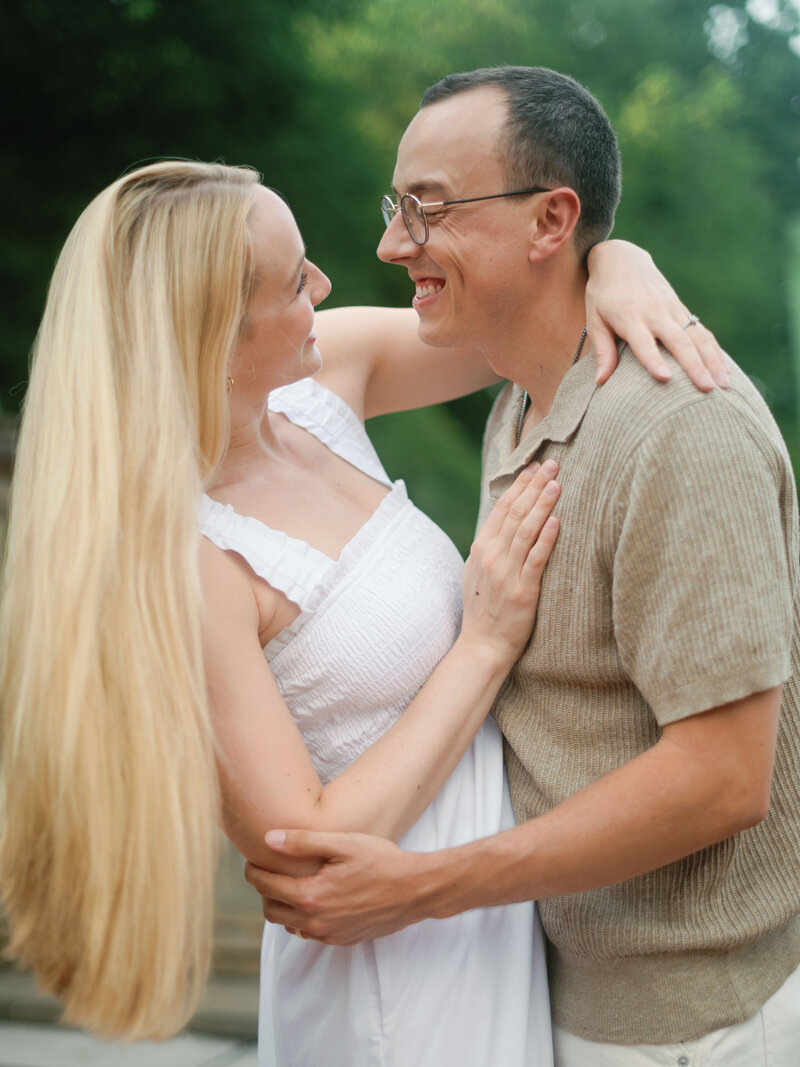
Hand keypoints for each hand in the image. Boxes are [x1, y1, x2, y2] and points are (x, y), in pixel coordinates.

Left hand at [244, 829, 424, 944]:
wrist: (414, 890)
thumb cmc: (381, 860)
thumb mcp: (342, 843)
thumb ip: (302, 842)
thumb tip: (268, 839)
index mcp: (311, 896)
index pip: (266, 886)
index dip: (253, 871)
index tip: (250, 860)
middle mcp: (315, 921)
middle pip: (271, 910)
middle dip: (264, 891)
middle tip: (268, 871)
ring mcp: (329, 934)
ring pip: (289, 925)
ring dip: (283, 906)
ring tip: (290, 883)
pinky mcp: (341, 940)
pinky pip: (310, 932)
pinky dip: (303, 917)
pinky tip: (314, 898)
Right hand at [460, 459, 559, 663]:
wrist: (482, 645)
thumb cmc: (484, 609)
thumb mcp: (478, 571)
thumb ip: (491, 546)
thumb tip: (506, 521)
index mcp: (481, 548)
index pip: (501, 507)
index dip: (519, 485)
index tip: (534, 466)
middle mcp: (491, 557)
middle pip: (515, 512)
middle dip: (535, 486)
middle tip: (553, 464)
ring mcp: (506, 573)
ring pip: (525, 530)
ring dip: (542, 504)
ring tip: (557, 483)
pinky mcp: (522, 591)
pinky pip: (535, 560)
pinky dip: (545, 539)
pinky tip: (556, 521)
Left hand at [586, 239, 728, 389]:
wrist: (622, 258)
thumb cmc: (603, 294)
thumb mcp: (594, 320)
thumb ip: (602, 350)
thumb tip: (600, 382)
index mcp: (630, 317)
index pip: (643, 342)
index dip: (653, 360)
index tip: (666, 378)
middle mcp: (655, 312)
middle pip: (679, 341)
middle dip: (694, 366)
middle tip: (707, 388)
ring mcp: (672, 309)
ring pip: (697, 337)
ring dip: (713, 361)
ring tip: (724, 385)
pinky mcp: (681, 308)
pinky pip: (702, 331)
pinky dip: (715, 350)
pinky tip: (724, 369)